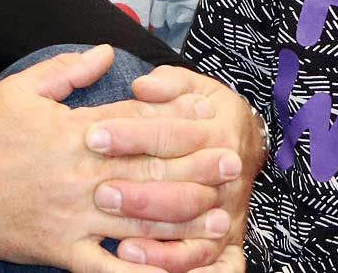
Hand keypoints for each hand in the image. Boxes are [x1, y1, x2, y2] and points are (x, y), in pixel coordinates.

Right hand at [0, 46, 240, 272]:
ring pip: (141, 222)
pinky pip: (110, 269)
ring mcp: (74, 217)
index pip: (138, 127)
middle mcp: (81, 175)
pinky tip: (172, 271)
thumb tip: (108, 51)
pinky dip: (143, 272)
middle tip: (232, 166)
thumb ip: (67, 71)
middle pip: (151, 173)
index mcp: (73, 133)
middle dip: (197, 170)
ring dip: (185, 221)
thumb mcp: (20, 89)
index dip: (179, 124)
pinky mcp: (62, 251)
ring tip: (219, 217)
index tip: (210, 121)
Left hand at [87, 63, 264, 270]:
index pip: (170, 134)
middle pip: (182, 191)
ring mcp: (227, 214)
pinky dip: (179, 268)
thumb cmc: (205, 111)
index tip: (92, 135)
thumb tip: (143, 86)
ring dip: (160, 243)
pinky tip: (145, 266)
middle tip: (99, 195)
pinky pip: (209, 266)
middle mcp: (226, 179)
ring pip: (196, 237)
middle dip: (140, 196)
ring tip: (120, 245)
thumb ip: (169, 83)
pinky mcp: (225, 243)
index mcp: (216, 133)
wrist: (245, 144)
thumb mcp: (194, 86)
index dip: (131, 134)